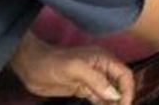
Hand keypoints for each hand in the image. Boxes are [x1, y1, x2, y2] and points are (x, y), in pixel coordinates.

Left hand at [10, 34, 132, 104]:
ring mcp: (93, 79)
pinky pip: (99, 98)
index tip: (125, 104)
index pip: (124, 74)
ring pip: (110, 93)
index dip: (128, 90)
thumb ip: (96, 80)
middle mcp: (102, 69)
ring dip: (113, 103)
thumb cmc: (53, 63)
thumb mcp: (76, 69)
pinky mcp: (83, 89)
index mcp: (104, 59)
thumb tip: (114, 95)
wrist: (31, 66)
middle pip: (120, 84)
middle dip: (122, 98)